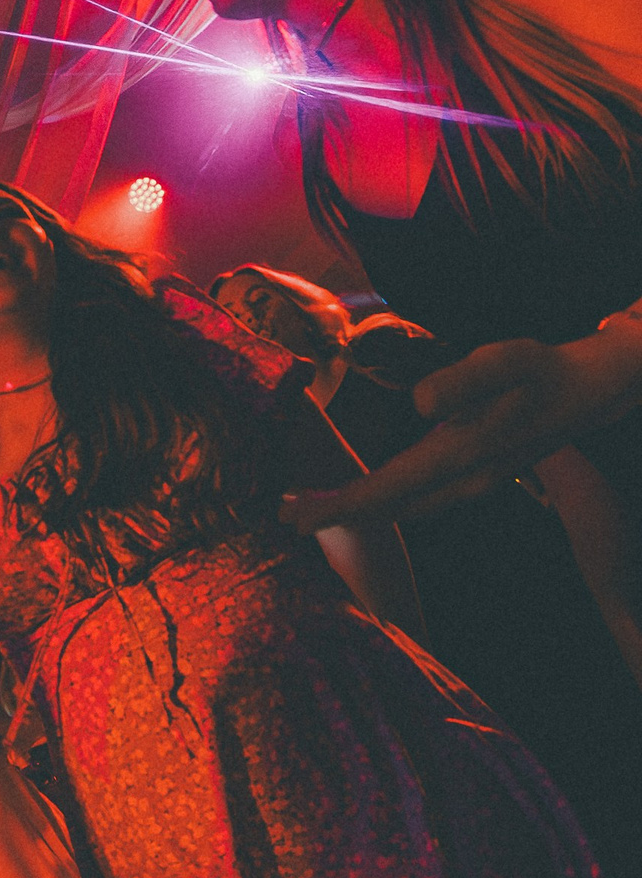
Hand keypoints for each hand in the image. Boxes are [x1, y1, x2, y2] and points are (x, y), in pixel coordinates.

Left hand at [282, 324, 641, 529]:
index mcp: (463, 455)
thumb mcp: (507, 361)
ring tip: (313, 505)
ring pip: (405, 506)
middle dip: (337, 514)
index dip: (341, 504)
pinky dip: (385, 498)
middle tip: (285, 516)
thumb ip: (464, 380)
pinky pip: (419, 497)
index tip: (297, 515)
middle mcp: (464, 479)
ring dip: (359, 507)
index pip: (389, 488)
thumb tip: (417, 400)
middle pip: (390, 506)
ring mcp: (472, 483)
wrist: (591, 391)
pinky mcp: (475, 475)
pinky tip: (366, 488)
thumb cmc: (544, 370)